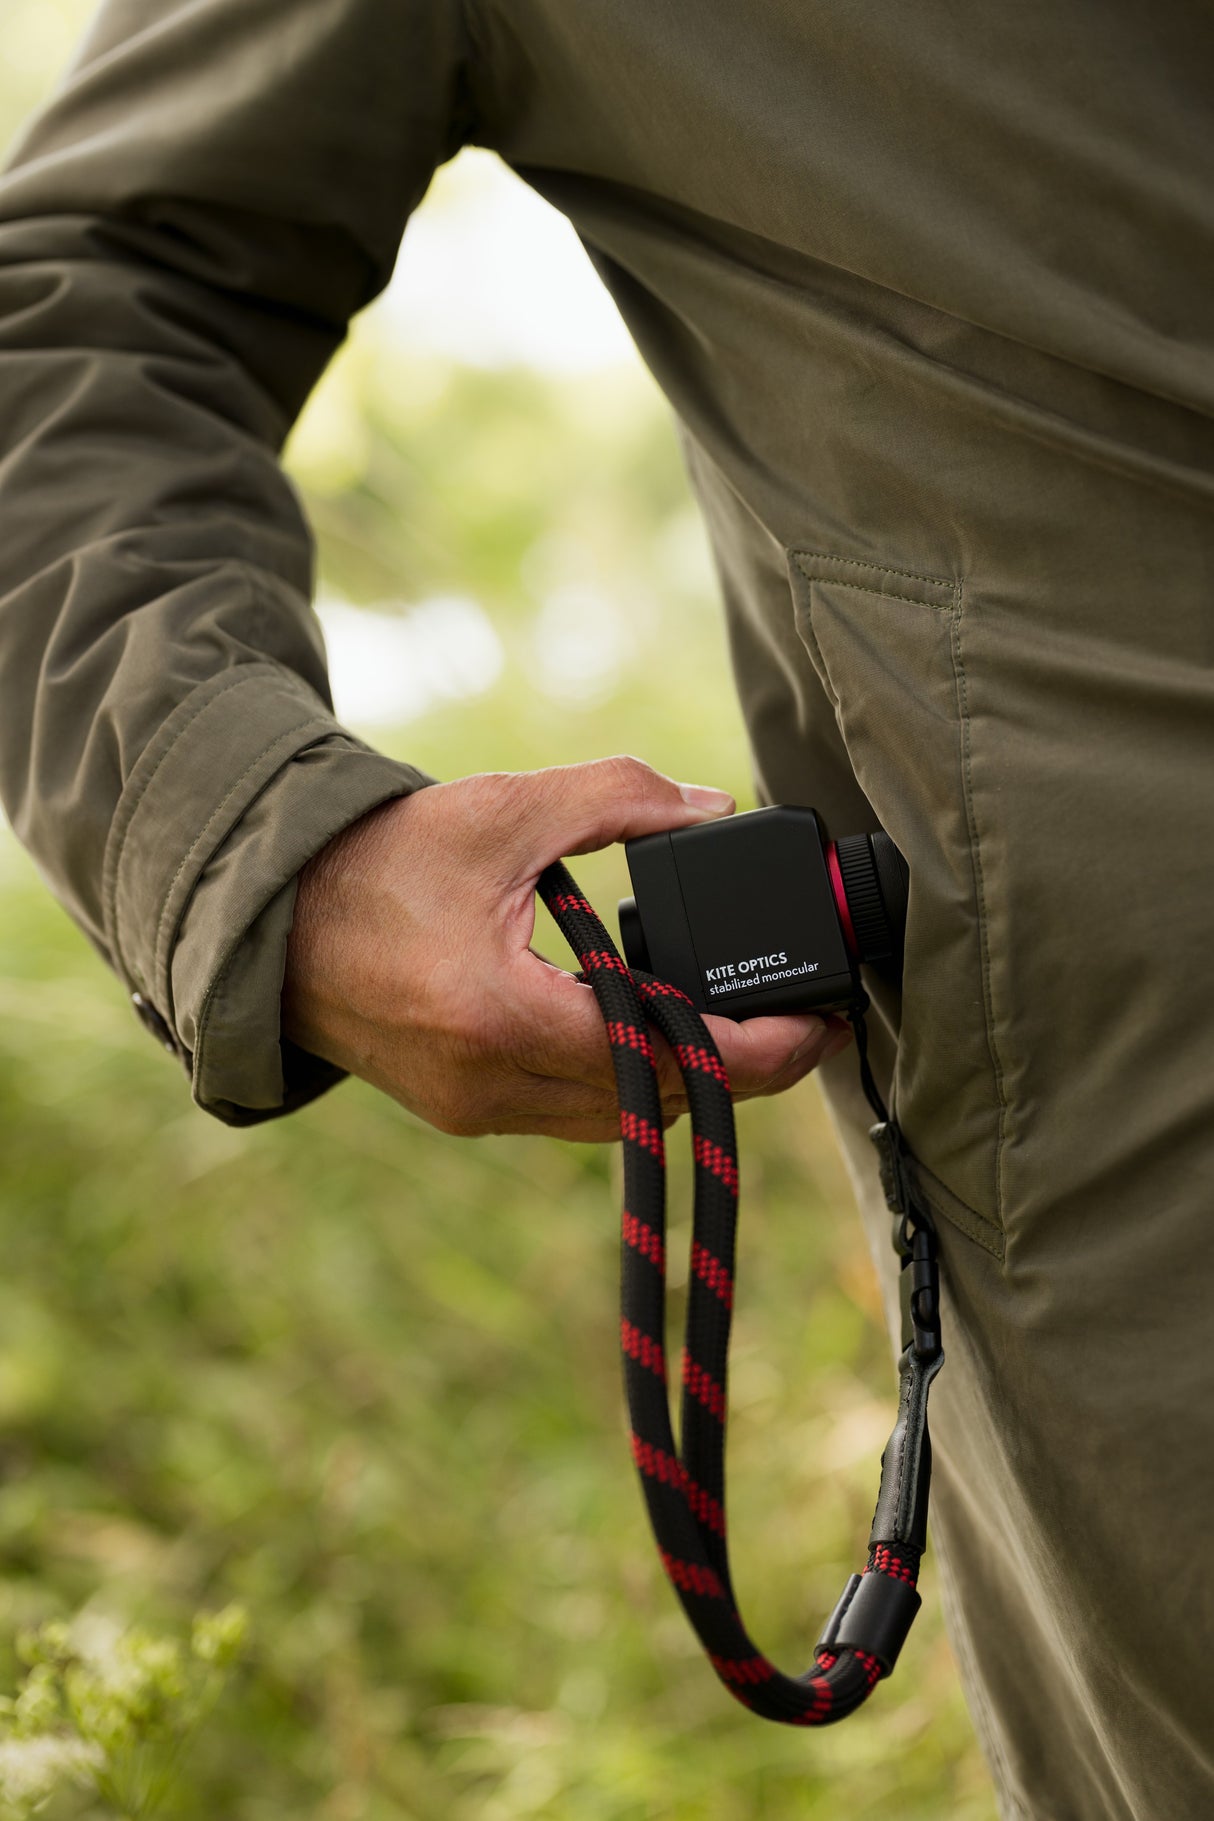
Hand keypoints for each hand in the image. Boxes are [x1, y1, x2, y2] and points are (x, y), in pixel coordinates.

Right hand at [282, 757, 852, 1140]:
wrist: (272, 917)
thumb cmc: (380, 860)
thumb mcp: (503, 810)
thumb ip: (617, 798)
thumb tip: (714, 808)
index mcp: (500, 1018)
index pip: (666, 1057)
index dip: (760, 1050)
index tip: (821, 1022)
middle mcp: (490, 1086)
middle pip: (657, 1102)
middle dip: (743, 1069)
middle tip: (806, 1022)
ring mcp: (475, 1111)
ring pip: (620, 1119)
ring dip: (688, 1080)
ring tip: (748, 1027)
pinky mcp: (466, 1112)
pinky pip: (576, 1114)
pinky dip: (629, 1081)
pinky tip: (660, 1034)